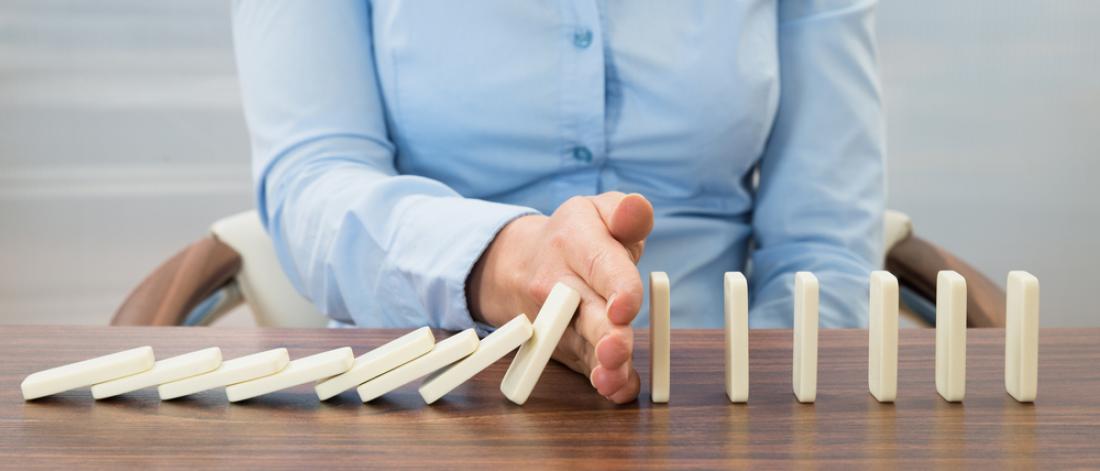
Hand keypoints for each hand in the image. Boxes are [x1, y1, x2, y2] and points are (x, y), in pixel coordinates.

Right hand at [468, 192, 653, 402]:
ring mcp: (557, 320)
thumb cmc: (578, 236)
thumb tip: (638, 207)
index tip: (626, 306)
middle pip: (585, 312)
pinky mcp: (563, 346)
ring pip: (581, 345)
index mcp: (574, 240)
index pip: (600, 264)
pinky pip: (582, 366)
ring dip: (600, 366)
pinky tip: (617, 389)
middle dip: (604, 333)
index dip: (615, 286)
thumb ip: (626, 212)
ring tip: (613, 379)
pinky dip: (601, 381)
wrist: (522, 264)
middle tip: (617, 349)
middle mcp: (558, 283)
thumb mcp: (598, 211)